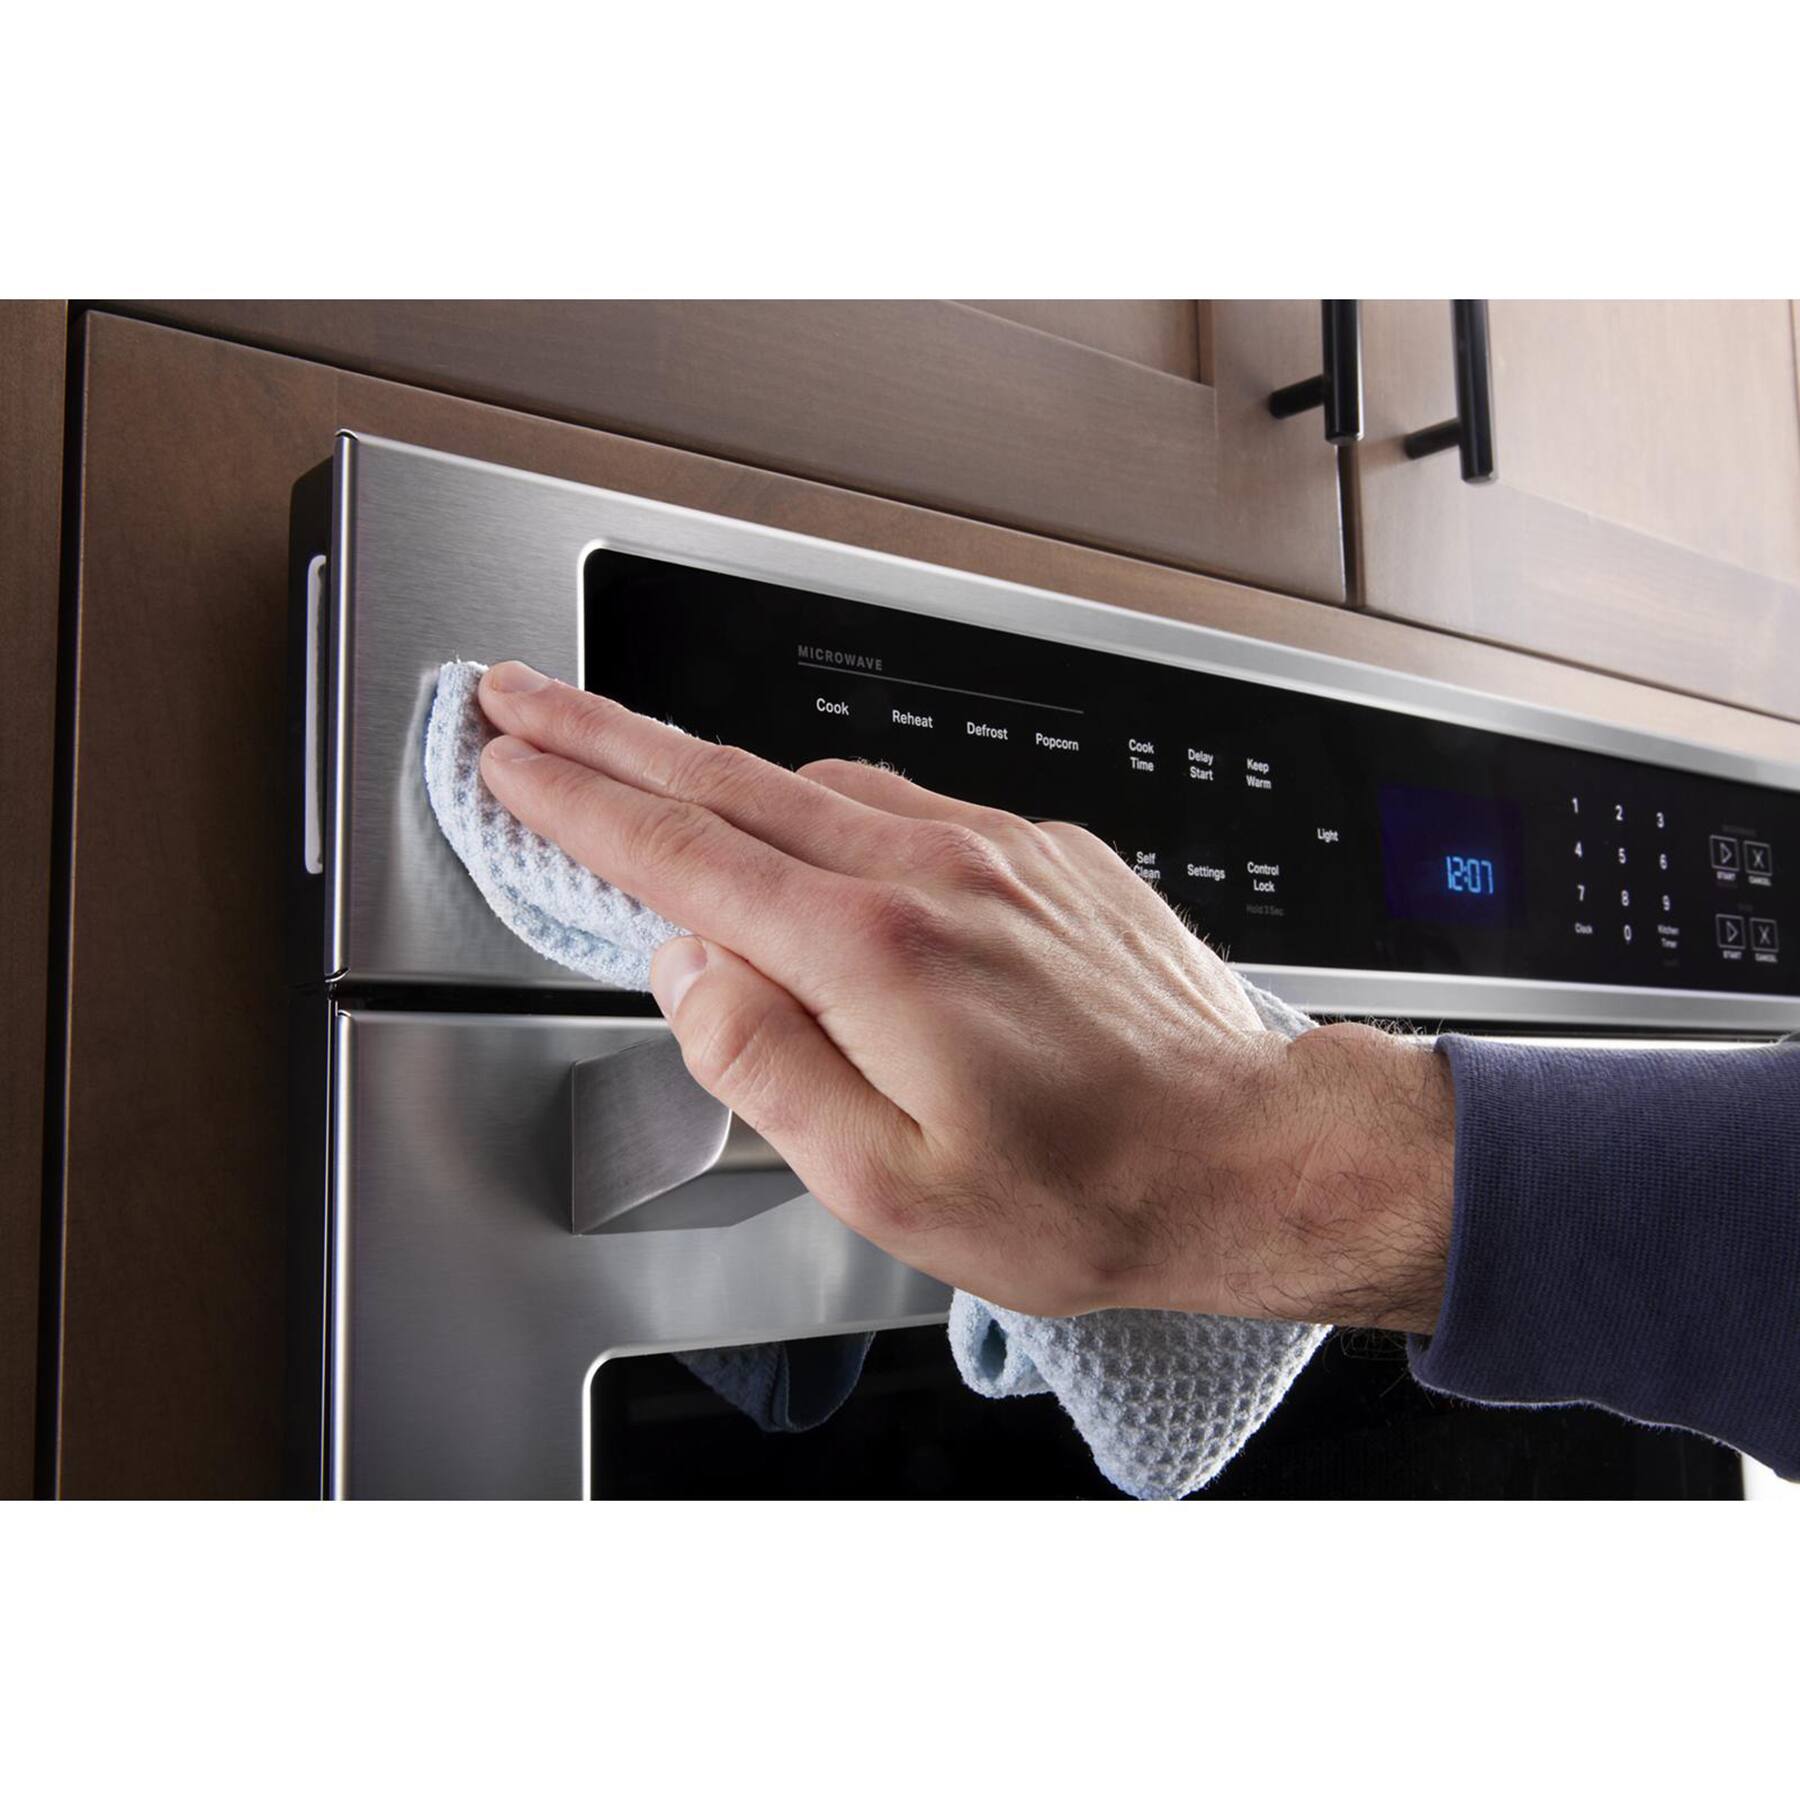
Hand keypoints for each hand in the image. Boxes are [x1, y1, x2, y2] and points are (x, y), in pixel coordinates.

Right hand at [477, 661, 1453, 1329]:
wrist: (1251, 1153)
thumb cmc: (1089, 1191)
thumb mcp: (892, 1188)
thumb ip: (767, 1067)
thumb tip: (688, 972)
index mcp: (874, 952)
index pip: (683, 853)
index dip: (580, 802)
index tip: (511, 761)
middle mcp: (931, 871)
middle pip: (729, 781)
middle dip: (607, 734)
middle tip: (526, 698)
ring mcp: (993, 848)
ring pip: (815, 781)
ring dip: (711, 764)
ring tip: (640, 760)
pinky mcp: (1043, 852)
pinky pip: (905, 800)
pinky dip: (826, 798)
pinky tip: (807, 821)